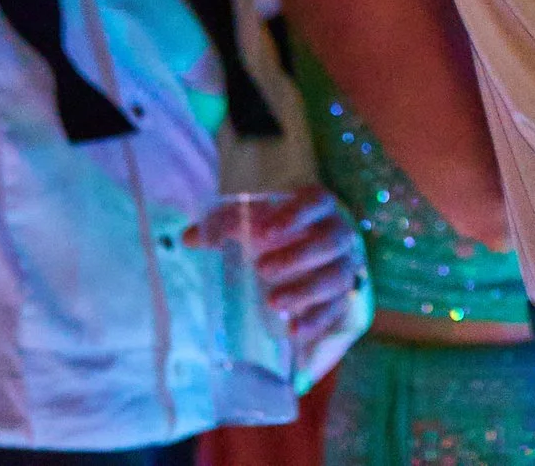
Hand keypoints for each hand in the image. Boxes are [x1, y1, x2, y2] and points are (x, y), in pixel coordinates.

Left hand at [187, 186, 364, 358]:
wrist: (316, 246)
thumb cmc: (281, 228)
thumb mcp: (258, 219)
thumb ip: (226, 225)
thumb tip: (189, 238)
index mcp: (319, 206)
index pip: (316, 202)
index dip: (294, 214)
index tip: (262, 232)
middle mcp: (339, 233)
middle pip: (329, 243)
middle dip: (297, 257)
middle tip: (262, 269)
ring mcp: (345, 266)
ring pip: (335, 278)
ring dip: (306, 291)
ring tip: (273, 303)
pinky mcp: (344, 296)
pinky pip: (336, 310)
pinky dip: (316, 322)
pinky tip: (293, 331)